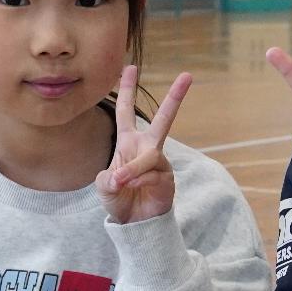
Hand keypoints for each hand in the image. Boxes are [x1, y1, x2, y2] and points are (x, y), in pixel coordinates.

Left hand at [98, 65, 192, 224]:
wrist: (134, 223)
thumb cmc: (119, 199)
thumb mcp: (104, 186)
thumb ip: (107, 178)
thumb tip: (119, 177)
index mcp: (129, 143)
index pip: (126, 111)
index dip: (126, 89)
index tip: (129, 67)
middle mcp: (148, 148)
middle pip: (164, 119)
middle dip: (175, 97)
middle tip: (187, 76)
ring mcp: (160, 163)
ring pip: (149, 157)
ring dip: (132, 170)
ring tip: (119, 182)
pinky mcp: (168, 179)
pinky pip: (153, 174)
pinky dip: (138, 182)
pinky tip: (133, 190)